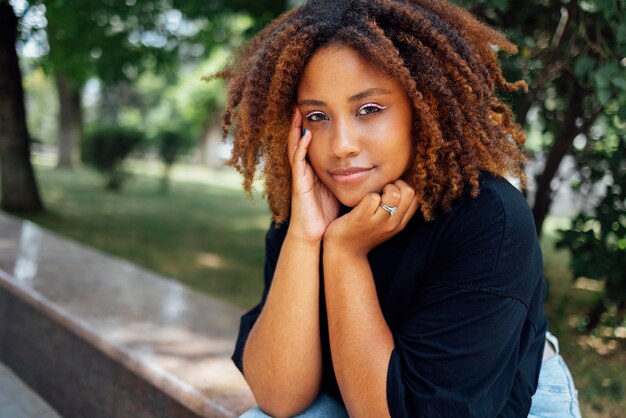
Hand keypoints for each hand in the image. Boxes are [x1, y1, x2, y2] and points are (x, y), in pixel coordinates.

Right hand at [288, 108, 339, 240]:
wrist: (314, 234)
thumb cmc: (326, 213)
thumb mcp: (337, 187)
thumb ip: (343, 174)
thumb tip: (362, 162)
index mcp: (311, 169)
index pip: (309, 143)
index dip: (310, 125)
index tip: (315, 108)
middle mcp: (303, 170)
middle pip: (299, 140)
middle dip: (299, 121)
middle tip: (299, 102)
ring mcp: (299, 176)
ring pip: (295, 147)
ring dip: (296, 129)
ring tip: (298, 111)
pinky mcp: (299, 184)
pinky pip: (299, 162)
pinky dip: (301, 147)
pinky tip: (306, 134)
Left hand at [323, 180, 418, 256]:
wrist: (344, 252)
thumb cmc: (363, 232)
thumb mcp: (386, 224)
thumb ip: (397, 209)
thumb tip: (404, 183)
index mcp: (400, 223)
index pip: (417, 198)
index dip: (406, 187)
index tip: (393, 189)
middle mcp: (393, 223)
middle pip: (409, 192)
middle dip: (396, 184)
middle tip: (382, 190)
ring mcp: (378, 222)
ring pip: (393, 194)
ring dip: (382, 188)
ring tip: (374, 196)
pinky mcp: (362, 218)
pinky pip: (372, 197)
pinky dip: (366, 196)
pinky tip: (360, 203)